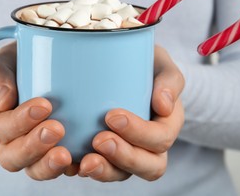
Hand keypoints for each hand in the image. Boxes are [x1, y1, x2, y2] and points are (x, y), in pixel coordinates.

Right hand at [0, 42, 73, 179]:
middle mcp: (10, 141)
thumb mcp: (4, 63)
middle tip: (57, 129)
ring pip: (35, 169)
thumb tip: (4, 101)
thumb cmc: (18, 66)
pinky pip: (60, 168)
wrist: (38, 69)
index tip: (44, 105)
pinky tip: (83, 161)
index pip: (0, 128)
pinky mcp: (55, 152)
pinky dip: (72, 168)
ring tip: (67, 155)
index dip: (19, 122)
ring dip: (50, 165)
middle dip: (34, 147)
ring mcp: (33, 150)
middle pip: (13, 157)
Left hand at [78, 45, 184, 181]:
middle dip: (123, 157)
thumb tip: (163, 106)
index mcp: (166, 126)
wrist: (125, 67)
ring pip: (121, 173)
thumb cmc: (146, 67)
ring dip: (103, 171)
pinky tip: (70, 163)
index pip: (160, 139)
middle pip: (147, 167)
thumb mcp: (161, 66)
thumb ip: (169, 81)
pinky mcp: (104, 155)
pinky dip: (82, 169)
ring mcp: (126, 153)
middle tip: (99, 140)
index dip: (139, 133)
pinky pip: (97, 170)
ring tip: (84, 162)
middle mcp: (150, 146)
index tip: (112, 116)